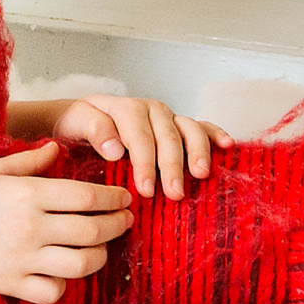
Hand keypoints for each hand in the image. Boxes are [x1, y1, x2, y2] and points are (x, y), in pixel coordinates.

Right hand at [0, 142, 133, 303]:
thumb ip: (30, 160)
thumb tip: (58, 149)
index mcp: (28, 192)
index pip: (88, 196)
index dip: (114, 198)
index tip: (124, 198)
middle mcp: (30, 226)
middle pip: (93, 230)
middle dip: (117, 224)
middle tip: (125, 220)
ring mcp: (21, 258)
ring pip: (81, 264)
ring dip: (100, 255)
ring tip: (102, 247)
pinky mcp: (9, 283)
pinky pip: (53, 290)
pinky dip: (65, 283)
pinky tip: (63, 272)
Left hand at [46, 95, 230, 201]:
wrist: (80, 116)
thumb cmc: (78, 124)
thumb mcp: (75, 122)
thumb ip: (94, 130)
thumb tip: (115, 149)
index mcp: (126, 109)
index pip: (139, 137)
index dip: (144, 164)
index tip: (146, 190)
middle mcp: (150, 110)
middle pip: (167, 136)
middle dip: (172, 166)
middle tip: (174, 194)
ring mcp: (167, 116)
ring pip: (188, 129)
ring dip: (197, 152)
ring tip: (201, 174)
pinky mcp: (177, 125)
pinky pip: (200, 126)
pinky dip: (215, 134)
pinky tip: (227, 145)